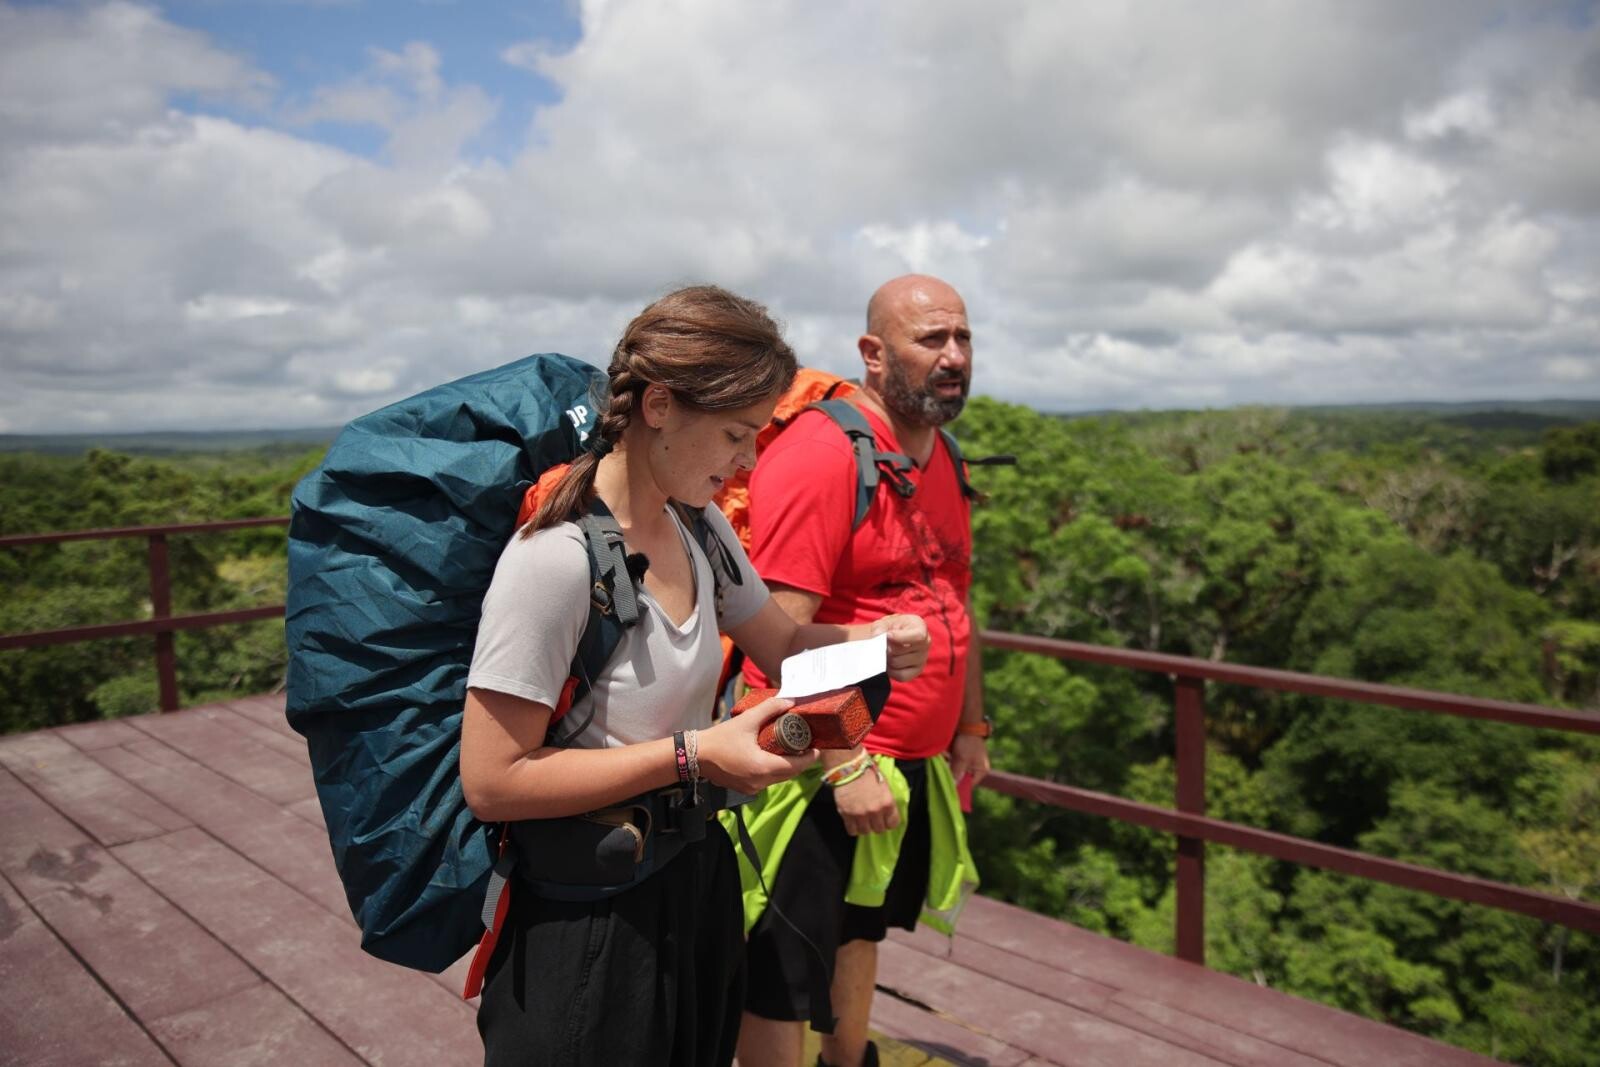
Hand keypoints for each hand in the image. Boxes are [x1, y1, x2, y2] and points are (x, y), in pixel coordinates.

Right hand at [697, 696, 815, 793]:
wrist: (695, 755)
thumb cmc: (720, 738)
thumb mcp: (747, 721)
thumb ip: (769, 709)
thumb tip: (789, 701)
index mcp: (764, 768)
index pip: (796, 766)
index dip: (810, 758)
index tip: (817, 747)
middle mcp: (761, 782)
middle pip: (789, 774)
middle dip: (800, 761)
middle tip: (805, 745)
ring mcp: (752, 788)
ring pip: (778, 778)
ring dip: (787, 766)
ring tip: (791, 749)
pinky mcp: (745, 788)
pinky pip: (766, 780)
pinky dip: (773, 770)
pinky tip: (773, 757)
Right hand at [831, 758, 899, 835]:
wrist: (848, 767)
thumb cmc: (867, 772)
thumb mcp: (884, 784)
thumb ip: (886, 800)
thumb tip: (888, 810)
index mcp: (887, 802)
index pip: (893, 824)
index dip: (889, 822)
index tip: (885, 820)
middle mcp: (875, 811)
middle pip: (879, 830)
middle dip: (876, 824)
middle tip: (872, 818)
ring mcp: (861, 815)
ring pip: (865, 832)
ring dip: (864, 826)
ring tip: (862, 819)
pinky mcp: (847, 815)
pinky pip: (852, 831)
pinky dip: (853, 828)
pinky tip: (853, 821)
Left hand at [873, 613, 928, 680]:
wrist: (890, 638)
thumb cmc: (889, 629)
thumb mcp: (884, 623)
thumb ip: (879, 628)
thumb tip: (877, 635)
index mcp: (920, 627)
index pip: (917, 636)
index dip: (899, 637)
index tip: (887, 636)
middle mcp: (926, 643)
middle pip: (900, 650)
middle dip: (887, 648)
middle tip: (882, 644)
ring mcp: (922, 659)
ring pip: (897, 663)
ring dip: (886, 659)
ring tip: (885, 652)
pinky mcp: (916, 672)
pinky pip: (900, 675)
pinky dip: (891, 671)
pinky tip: (889, 662)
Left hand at [946, 732, 989, 787]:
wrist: (967, 725)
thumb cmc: (968, 743)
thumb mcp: (962, 760)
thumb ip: (957, 773)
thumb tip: (953, 786)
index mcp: (981, 771)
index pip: (968, 785)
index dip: (958, 786)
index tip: (948, 785)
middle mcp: (977, 769)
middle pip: (962, 777)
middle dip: (952, 772)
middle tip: (946, 766)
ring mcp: (970, 762)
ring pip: (956, 770)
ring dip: (949, 765)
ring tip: (946, 756)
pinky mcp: (963, 757)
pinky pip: (955, 763)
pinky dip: (949, 760)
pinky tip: (946, 754)